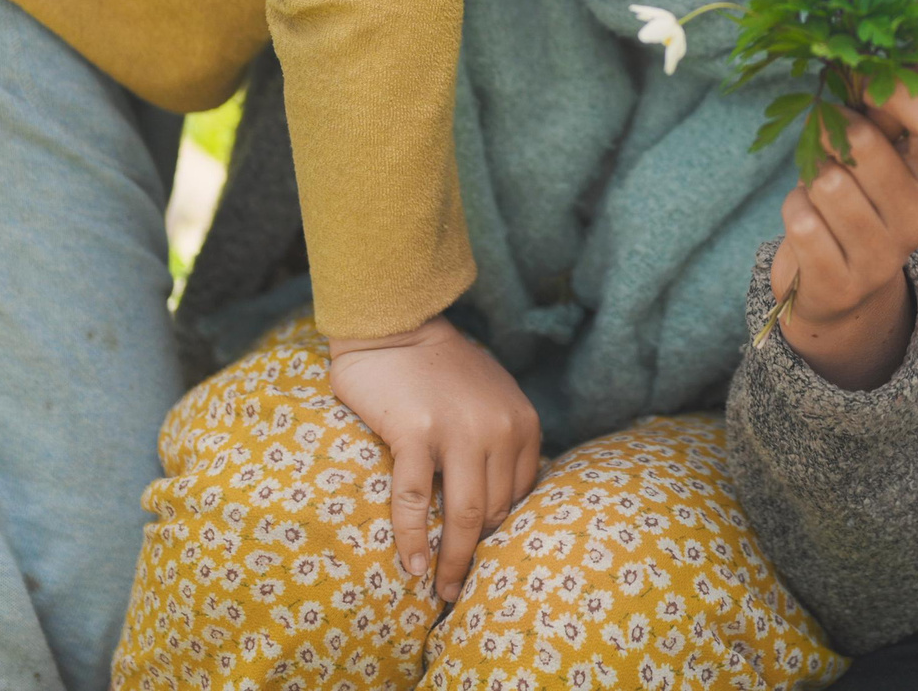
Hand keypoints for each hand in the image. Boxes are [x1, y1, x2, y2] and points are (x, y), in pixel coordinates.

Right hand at [326, 316, 540, 602]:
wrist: (395, 328)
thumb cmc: (439, 369)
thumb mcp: (492, 398)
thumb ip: (502, 441)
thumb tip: (498, 507)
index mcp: (522, 422)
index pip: (520, 496)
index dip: (502, 534)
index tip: (485, 559)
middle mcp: (499, 429)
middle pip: (496, 513)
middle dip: (480, 556)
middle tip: (461, 588)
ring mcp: (459, 431)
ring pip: (466, 516)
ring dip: (454, 562)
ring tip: (441, 590)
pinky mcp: (416, 434)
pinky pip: (417, 502)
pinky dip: (415, 540)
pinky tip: (412, 566)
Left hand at [769, 87, 917, 389]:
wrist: (841, 292)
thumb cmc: (857, 202)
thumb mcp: (879, 160)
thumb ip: (877, 115)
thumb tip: (857, 59)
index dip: (900, 94)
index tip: (863, 82)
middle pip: (865, 146)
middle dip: (828, 130)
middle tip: (824, 139)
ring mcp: (883, 257)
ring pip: (827, 183)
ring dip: (809, 175)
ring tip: (818, 186)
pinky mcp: (842, 284)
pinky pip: (802, 222)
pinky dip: (793, 210)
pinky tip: (807, 221)